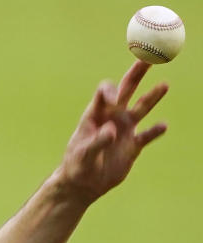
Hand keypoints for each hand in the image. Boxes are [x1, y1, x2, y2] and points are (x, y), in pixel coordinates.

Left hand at [57, 61, 168, 204]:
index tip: (115, 99)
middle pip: (127, 90)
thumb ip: (97, 142)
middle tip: (150, 57)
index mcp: (95, 115)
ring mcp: (124, 130)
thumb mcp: (83, 156)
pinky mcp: (133, 146)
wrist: (83, 185)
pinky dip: (155, 131)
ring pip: (141, 109)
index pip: (105, 93)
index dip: (111, 91)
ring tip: (165, 85)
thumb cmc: (76, 167)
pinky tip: (163, 126)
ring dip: (152, 97)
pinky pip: (147, 135)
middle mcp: (111, 118)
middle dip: (137, 73)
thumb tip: (112, 130)